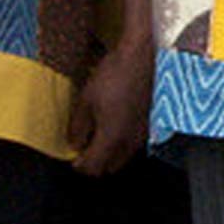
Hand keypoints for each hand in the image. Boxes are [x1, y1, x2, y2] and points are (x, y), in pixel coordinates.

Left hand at [69, 34, 154, 176]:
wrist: (144, 56)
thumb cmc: (114, 76)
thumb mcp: (86, 99)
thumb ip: (78, 127)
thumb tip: (74, 143)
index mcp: (112, 139)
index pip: (92, 167)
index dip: (79, 164)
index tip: (72, 155)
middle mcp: (130, 142)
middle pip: (109, 167)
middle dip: (95, 161)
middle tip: (85, 146)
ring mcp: (143, 134)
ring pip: (123, 156)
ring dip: (110, 152)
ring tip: (100, 133)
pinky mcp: (151, 123)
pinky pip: (133, 143)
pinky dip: (122, 141)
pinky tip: (117, 123)